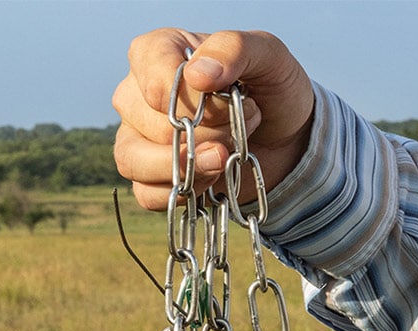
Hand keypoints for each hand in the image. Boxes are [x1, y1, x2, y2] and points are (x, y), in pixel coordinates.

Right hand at [112, 28, 314, 210]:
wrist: (282, 137)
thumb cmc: (268, 88)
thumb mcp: (267, 55)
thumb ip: (233, 49)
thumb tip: (196, 75)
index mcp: (155, 52)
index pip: (154, 79)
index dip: (197, 99)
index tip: (234, 95)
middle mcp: (135, 94)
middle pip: (156, 126)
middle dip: (211, 133)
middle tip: (244, 121)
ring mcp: (135, 137)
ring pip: (136, 161)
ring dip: (194, 166)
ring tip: (226, 154)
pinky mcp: (146, 177)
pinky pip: (147, 194)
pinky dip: (185, 191)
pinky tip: (212, 175)